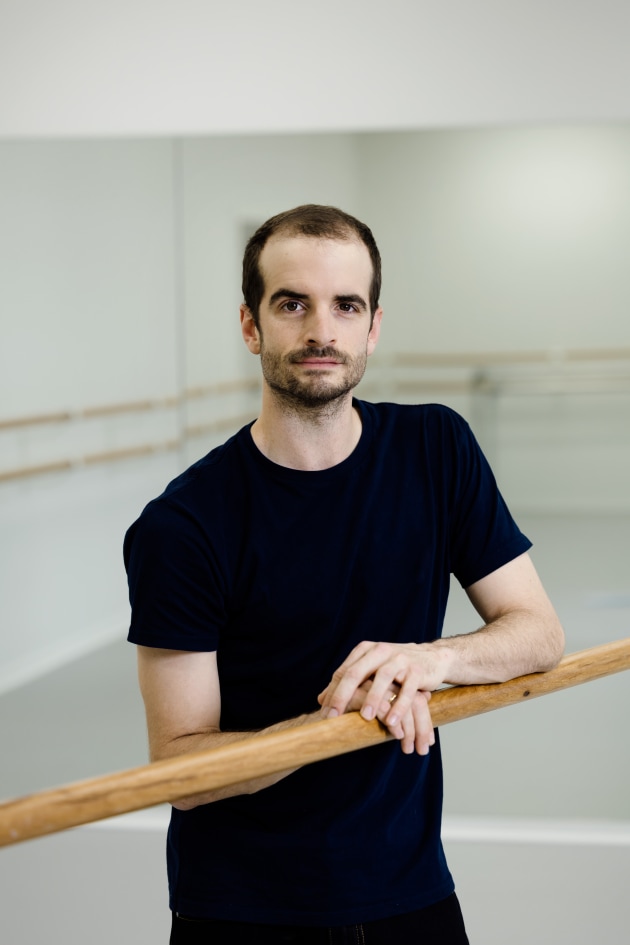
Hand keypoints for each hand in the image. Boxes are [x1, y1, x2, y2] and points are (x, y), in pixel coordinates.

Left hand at [318, 641, 447, 754]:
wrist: (432, 658)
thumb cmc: (395, 668)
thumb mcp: (370, 671)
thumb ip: (347, 683)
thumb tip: (319, 700)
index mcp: (365, 650)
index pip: (343, 672)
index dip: (332, 693)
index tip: (324, 714)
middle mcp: (380, 651)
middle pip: (356, 672)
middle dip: (343, 695)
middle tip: (333, 716)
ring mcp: (400, 659)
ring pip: (382, 678)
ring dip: (373, 699)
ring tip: (365, 718)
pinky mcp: (417, 670)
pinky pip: (407, 689)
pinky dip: (399, 706)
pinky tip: (392, 721)